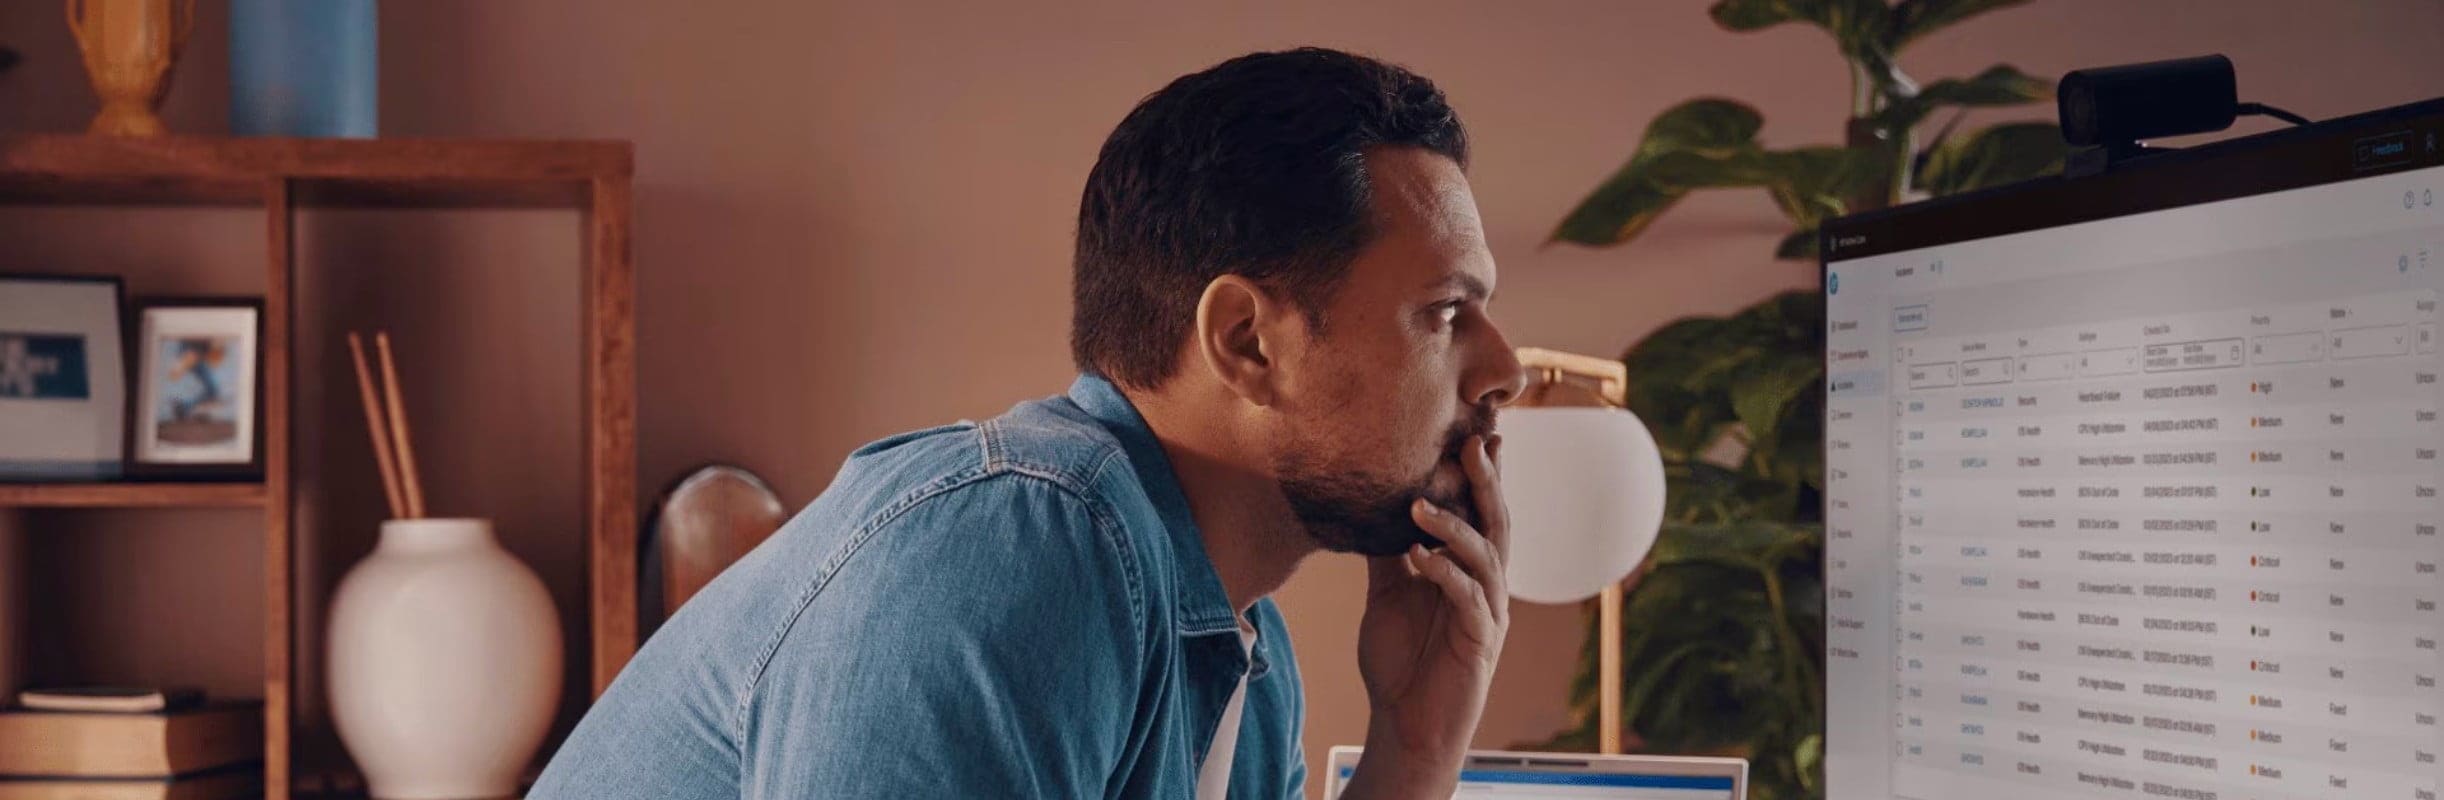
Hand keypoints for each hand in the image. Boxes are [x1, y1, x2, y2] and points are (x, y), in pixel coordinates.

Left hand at [1344, 434, 1508, 798]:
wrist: (1404, 722)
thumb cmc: (1401, 659)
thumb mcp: (1387, 593)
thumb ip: (1387, 551)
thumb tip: (1371, 503)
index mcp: (1468, 570)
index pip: (1479, 512)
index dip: (1482, 474)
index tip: (1477, 431)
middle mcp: (1486, 585)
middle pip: (1495, 522)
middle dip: (1486, 481)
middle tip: (1473, 442)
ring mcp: (1487, 612)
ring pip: (1486, 556)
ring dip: (1454, 526)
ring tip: (1419, 504)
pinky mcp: (1479, 641)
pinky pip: (1470, 598)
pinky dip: (1447, 574)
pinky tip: (1421, 557)